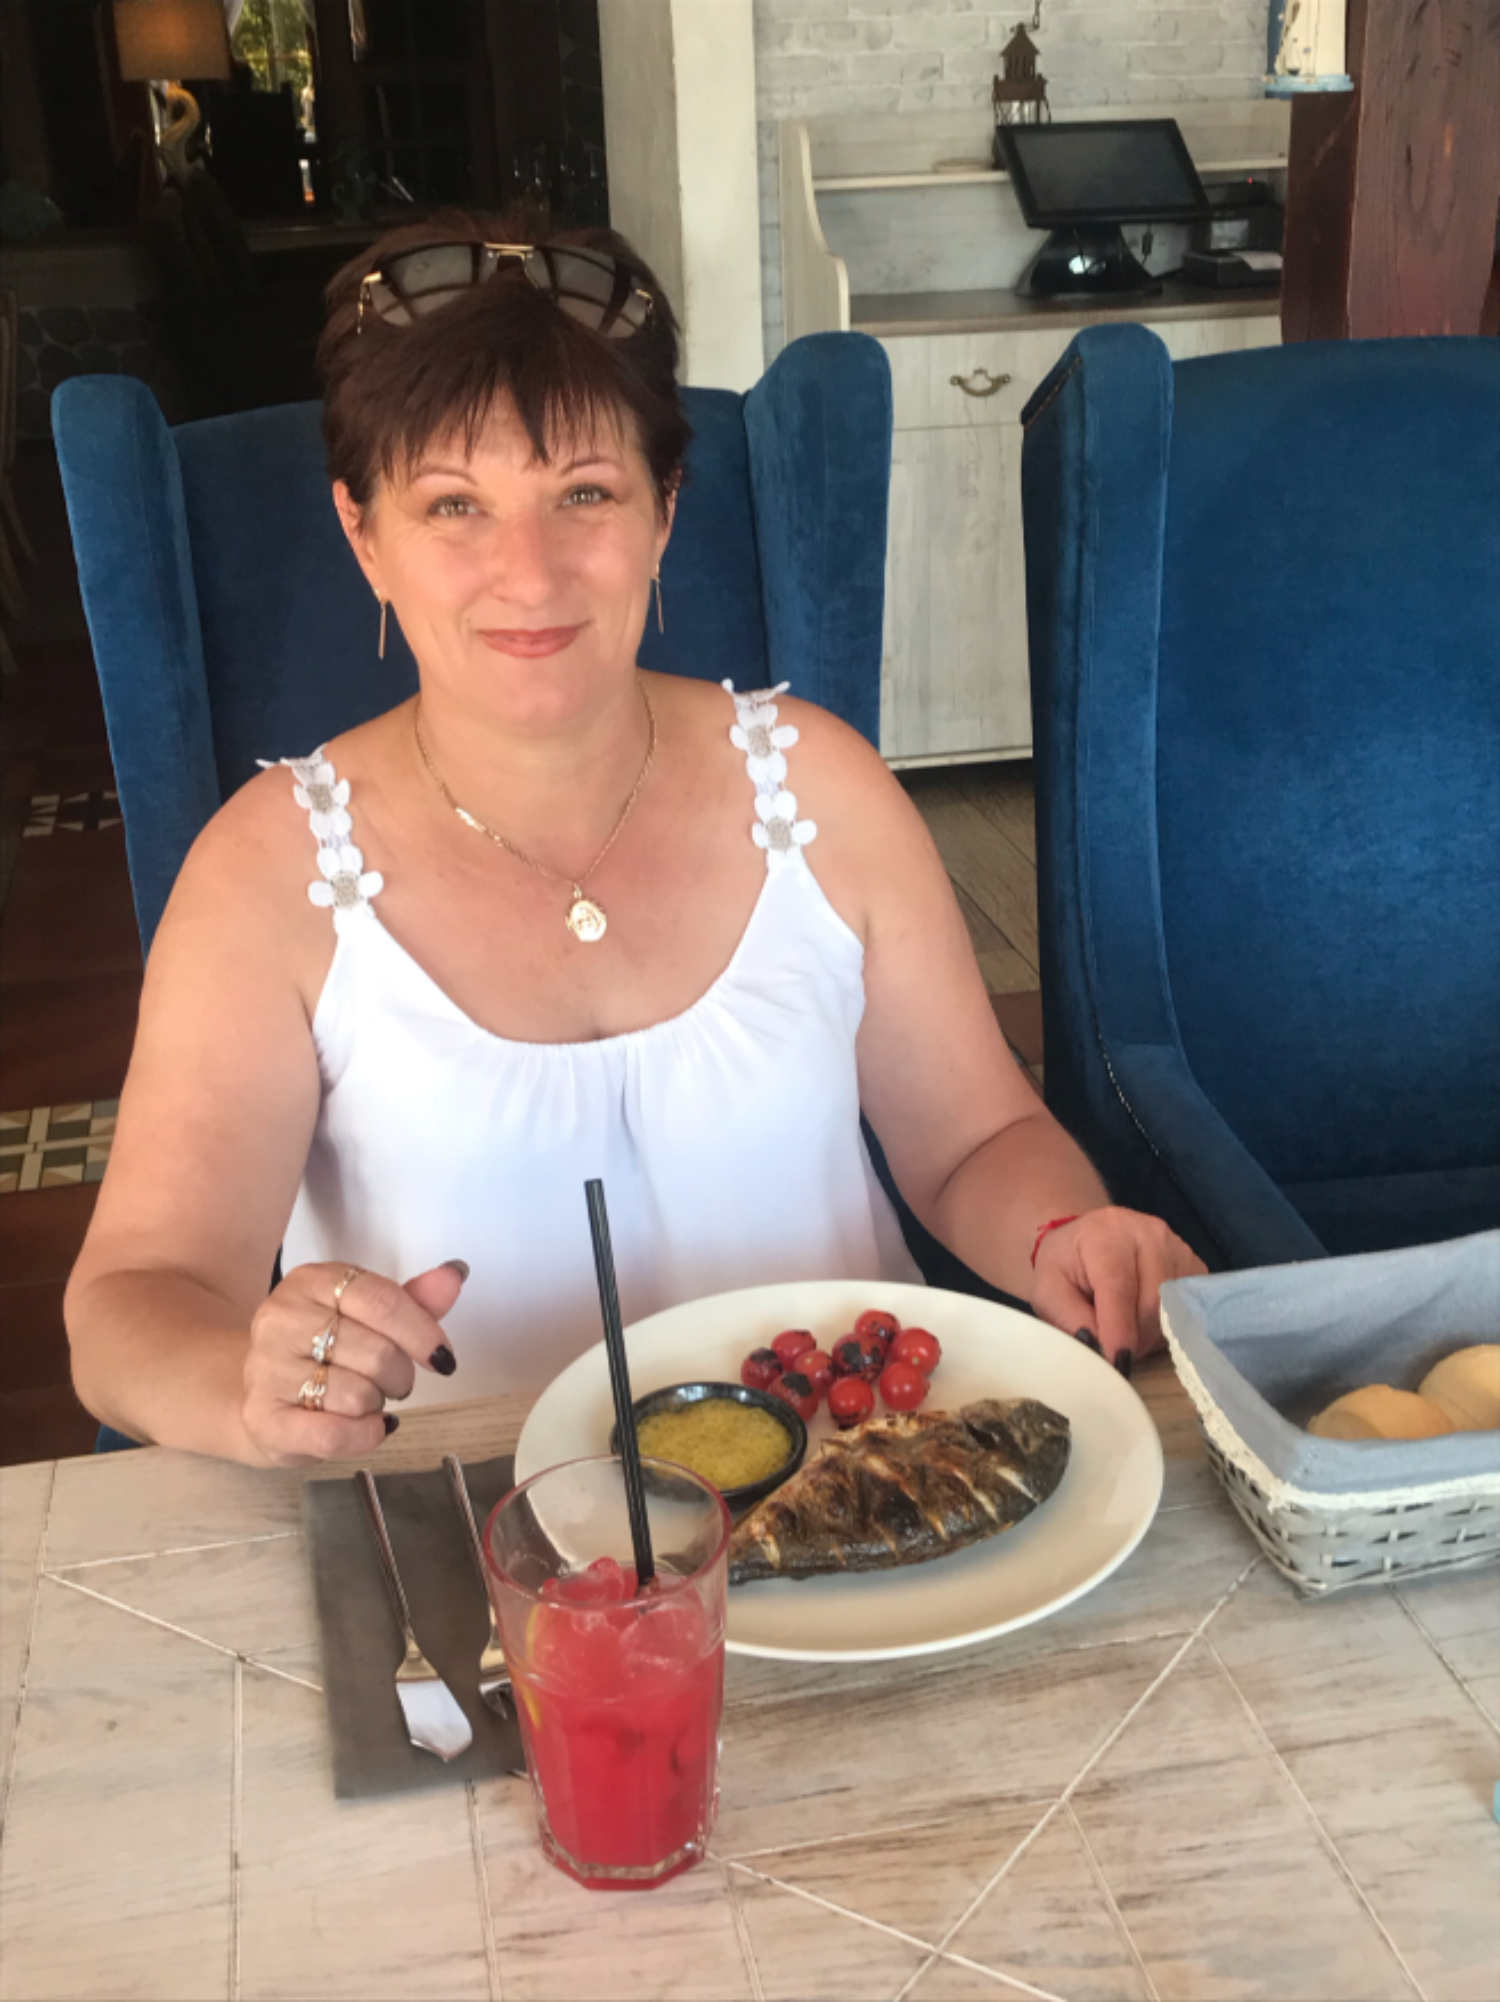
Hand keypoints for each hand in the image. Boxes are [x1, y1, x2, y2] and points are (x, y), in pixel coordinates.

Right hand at [242, 1260, 467, 1465]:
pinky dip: (365, 1435)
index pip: (382, 1301)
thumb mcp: (365, 1316)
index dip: (422, 1333)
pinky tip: (364, 1426)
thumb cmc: (323, 1352)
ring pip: (360, 1395)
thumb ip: (412, 1300)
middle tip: (389, 1382)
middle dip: (400, 1376)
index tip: (442, 1358)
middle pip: (379, 1352)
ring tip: (361, 1399)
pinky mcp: (262, 1418)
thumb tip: (454, 1276)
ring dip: (376, 1404)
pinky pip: (335, 1434)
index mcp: (311, 1281)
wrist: (262, 1394)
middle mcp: (282, 1318)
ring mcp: (266, 1368)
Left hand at [1029, 1207, 1203, 1370]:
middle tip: (1115, 1350)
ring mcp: (1177, 1246)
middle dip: (1134, 1337)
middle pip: (1152, 1302)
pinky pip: (1188, 1308)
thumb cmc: (1065, 1266)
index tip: (1117, 1362)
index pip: (1119, 1287)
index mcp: (1107, 1233)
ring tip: (1126, 1329)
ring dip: (1150, 1334)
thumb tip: (1104, 1352)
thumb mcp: (1049, 1291)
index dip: (1119, 1330)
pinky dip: (1167, 1325)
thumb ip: (1070, 1319)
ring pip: (1173, 1309)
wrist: (1086, 1238)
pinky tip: (1145, 1320)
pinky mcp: (1194, 1264)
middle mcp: (1149, 1233)